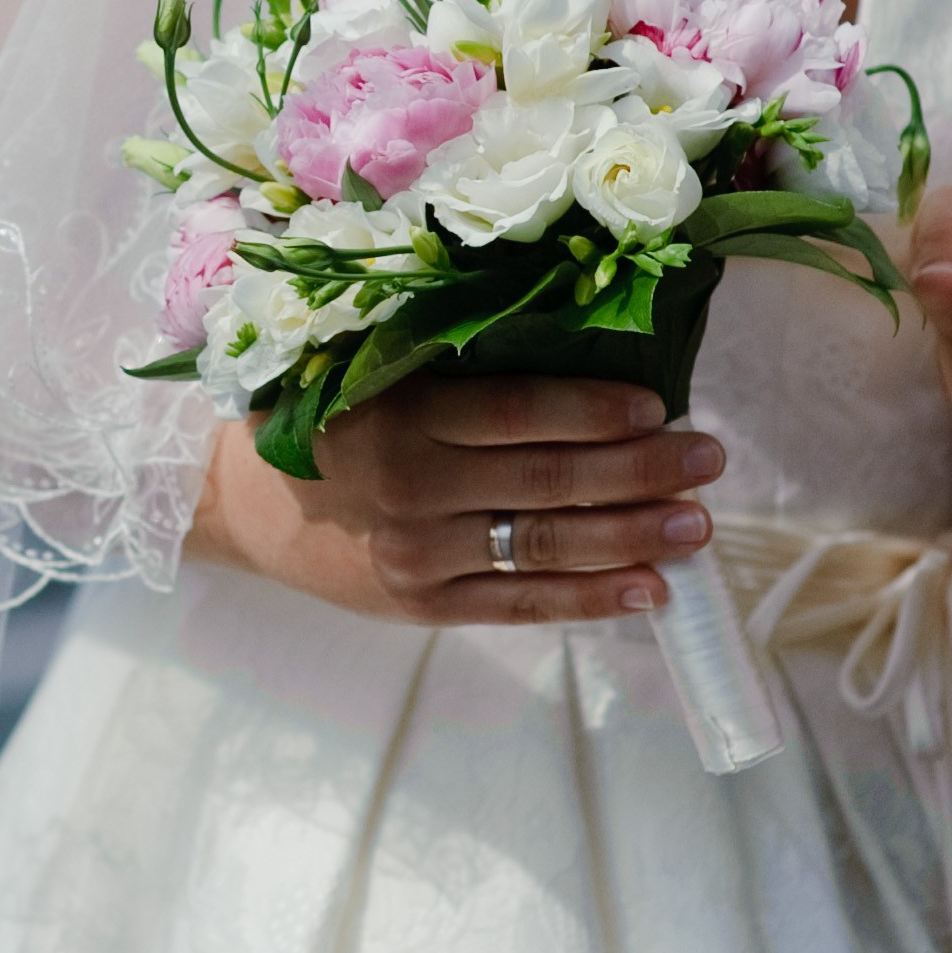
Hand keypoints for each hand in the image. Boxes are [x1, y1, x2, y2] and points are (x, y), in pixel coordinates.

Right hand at [186, 375, 724, 626]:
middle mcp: (413, 486)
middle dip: (640, 470)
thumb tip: (580, 347)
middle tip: (709, 458)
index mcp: (402, 412)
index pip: (517, 411)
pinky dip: (590, 600)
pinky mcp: (423, 605)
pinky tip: (649, 590)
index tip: (661, 404)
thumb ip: (455, 367)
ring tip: (698, 526)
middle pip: (548, 480)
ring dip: (633, 536)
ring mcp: (419, 554)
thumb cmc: (326, 414)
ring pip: (546, 546)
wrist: (242, 502)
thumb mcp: (373, 369)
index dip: (594, 409)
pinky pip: (522, 605)